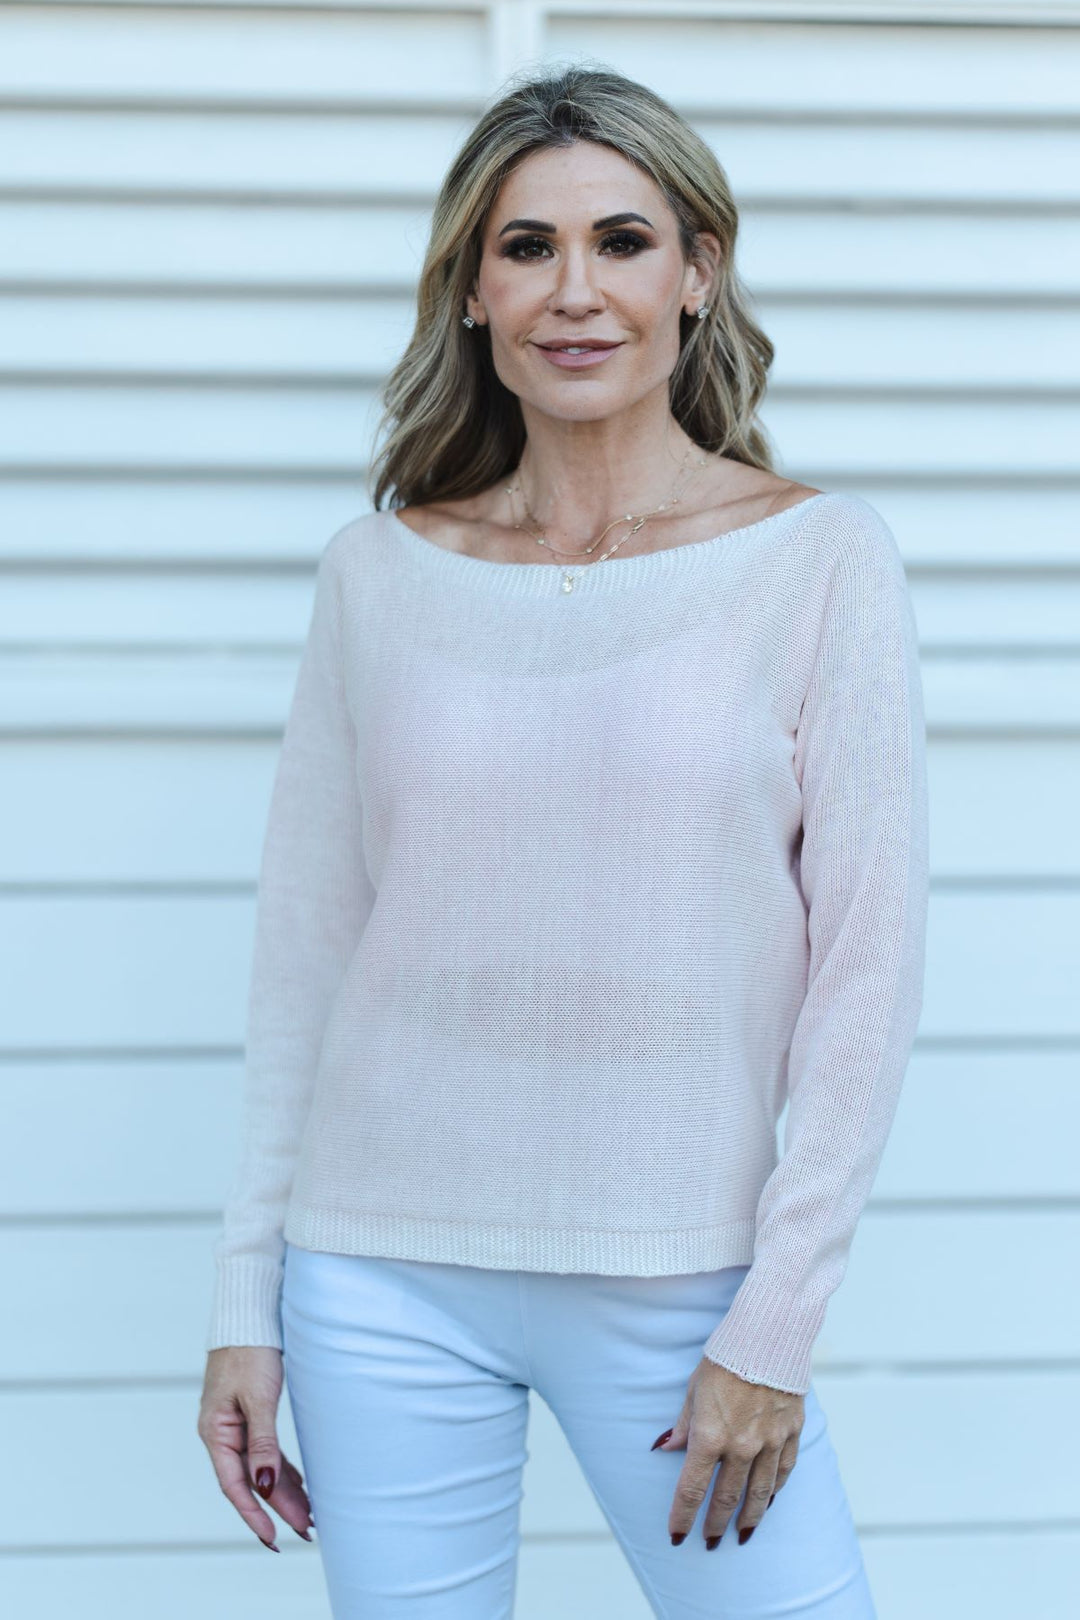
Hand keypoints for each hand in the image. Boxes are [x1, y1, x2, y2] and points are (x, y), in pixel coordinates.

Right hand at [197, 1345, 314, 1550]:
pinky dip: (282, 1470)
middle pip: (251, 1480)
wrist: (248, 1315)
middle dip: (278, 1507)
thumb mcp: (258, 1397)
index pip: (234, 1484)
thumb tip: (265, 1486)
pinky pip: (266, 1452)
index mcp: (216, 1432)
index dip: (253, 1514)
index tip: (273, 1538)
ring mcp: (236, 1426)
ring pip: (261, 1468)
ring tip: (308, 1515)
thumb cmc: (249, 1351)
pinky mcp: (250, 1416)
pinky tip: (300, 1485)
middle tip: (306, 1530)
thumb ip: (262, 1442)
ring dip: (283, 1491)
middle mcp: (222, 1434)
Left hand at [653, 1358, 803, 1547]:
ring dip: (750, 1517)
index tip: (677, 1536)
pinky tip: (769, 1500)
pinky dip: (775, 1490)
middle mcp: (741, 1446)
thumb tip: (666, 1448)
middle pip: (726, 1498)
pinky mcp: (791, 1432)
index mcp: (710, 1436)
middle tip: (710, 1543)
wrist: (768, 1335)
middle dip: (715, 1524)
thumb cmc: (724, 1358)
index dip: (683, 1516)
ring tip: (743, 1534)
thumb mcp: (694, 1388)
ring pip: (759, 1493)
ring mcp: (770, 1442)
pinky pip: (784, 1471)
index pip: (692, 1489)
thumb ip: (684, 1424)